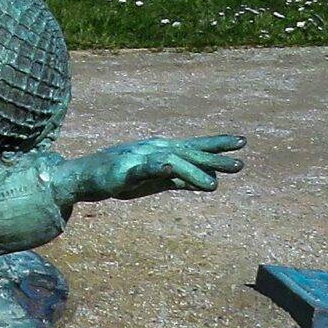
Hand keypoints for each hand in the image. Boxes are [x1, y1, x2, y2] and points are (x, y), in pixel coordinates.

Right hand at [77, 136, 245, 199]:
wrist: (86, 177)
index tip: (240, 142)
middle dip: (214, 157)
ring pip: (172, 162)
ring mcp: (140, 158)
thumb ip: (181, 180)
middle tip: (240, 163)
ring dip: (193, 171)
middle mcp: (155, 150)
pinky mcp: (126, 171)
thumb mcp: (156, 181)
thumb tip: (210, 181)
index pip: (195, 146)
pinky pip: (145, 168)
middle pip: (189, 152)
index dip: (217, 144)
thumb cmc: (122, 177)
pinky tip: (170, 167)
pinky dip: (159, 166)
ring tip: (213, 184)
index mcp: (164, 151)